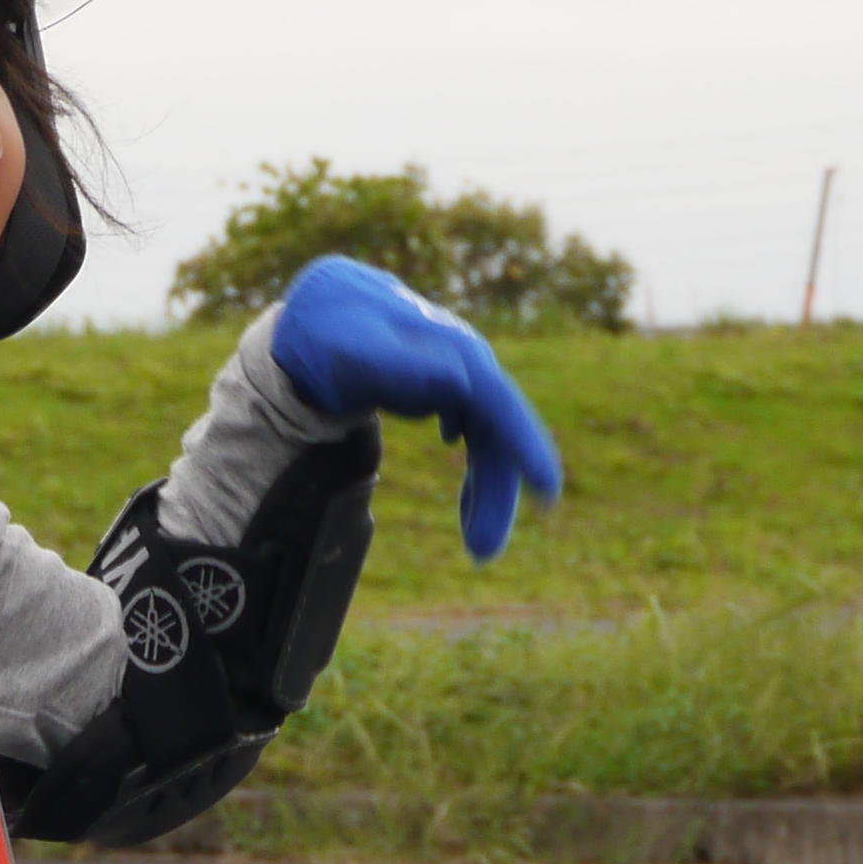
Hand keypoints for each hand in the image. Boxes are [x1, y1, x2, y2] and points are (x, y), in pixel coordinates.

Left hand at [264, 256, 564, 560]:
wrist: (315, 310)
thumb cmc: (328, 335)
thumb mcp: (357, 352)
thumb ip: (403, 366)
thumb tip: (460, 380)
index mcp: (452, 353)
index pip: (498, 403)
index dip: (524, 446)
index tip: (547, 491)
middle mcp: (465, 362)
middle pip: (497, 432)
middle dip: (496, 494)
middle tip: (483, 554)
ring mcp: (457, 374)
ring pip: (487, 438)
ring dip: (486, 489)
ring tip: (477, 545)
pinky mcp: (444, 385)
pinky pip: (473, 431)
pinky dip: (474, 464)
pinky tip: (468, 493)